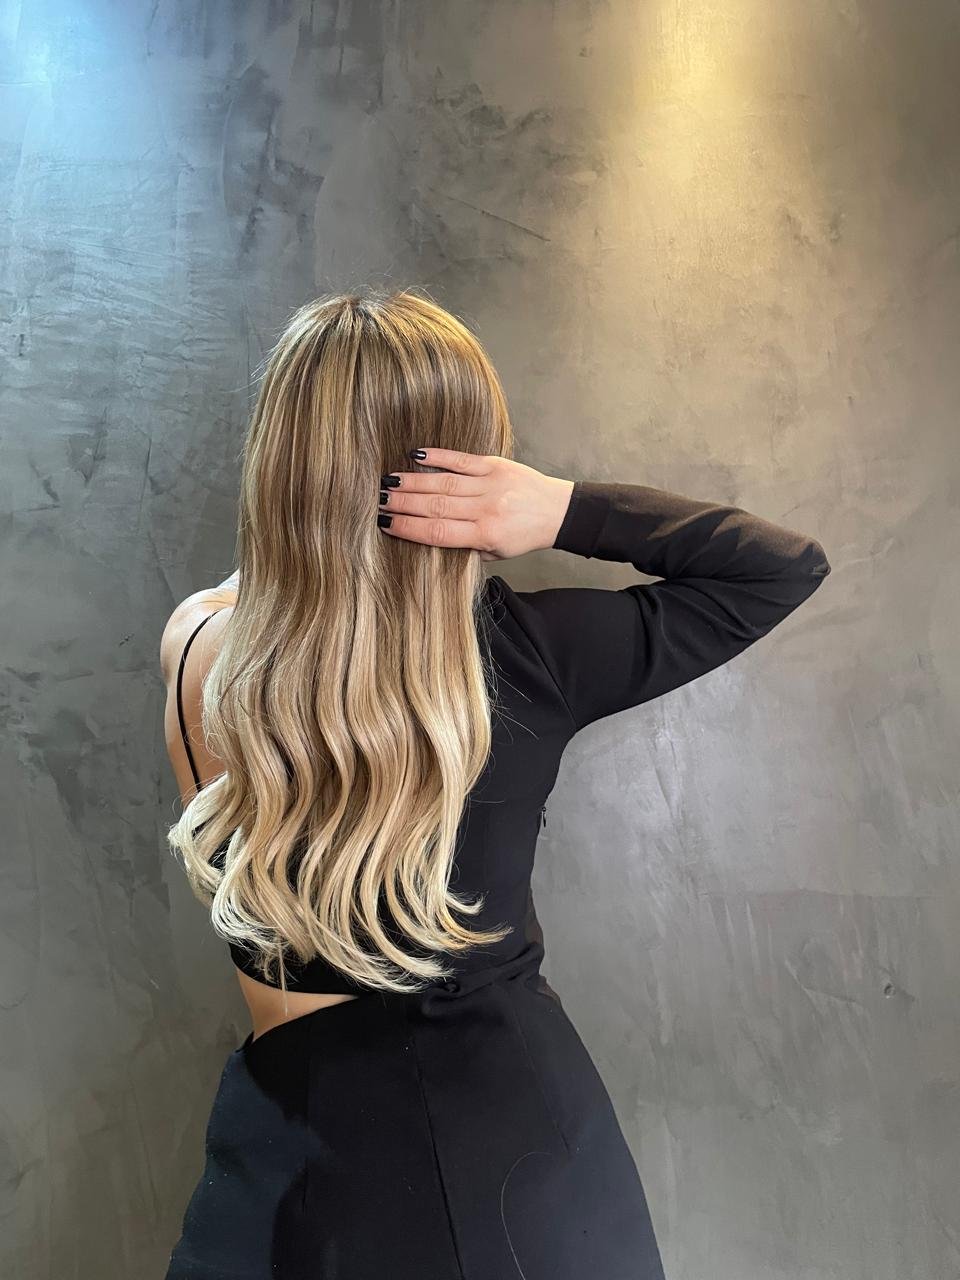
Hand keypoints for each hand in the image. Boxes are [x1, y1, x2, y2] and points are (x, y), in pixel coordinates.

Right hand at [377, 448, 574, 561]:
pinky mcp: (495, 465)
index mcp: (485, 535)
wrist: (556, 512)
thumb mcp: (495, 553)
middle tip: (378, 501)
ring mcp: (490, 485)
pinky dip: (438, 457)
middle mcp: (486, 509)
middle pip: (436, 506)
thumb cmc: (522, 536)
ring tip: (389, 482)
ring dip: (413, 482)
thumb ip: (464, 547)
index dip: (409, 528)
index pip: (438, 532)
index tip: (386, 524)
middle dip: (404, 504)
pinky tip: (416, 456)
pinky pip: (462, 460)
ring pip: (444, 483)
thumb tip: (427, 538)